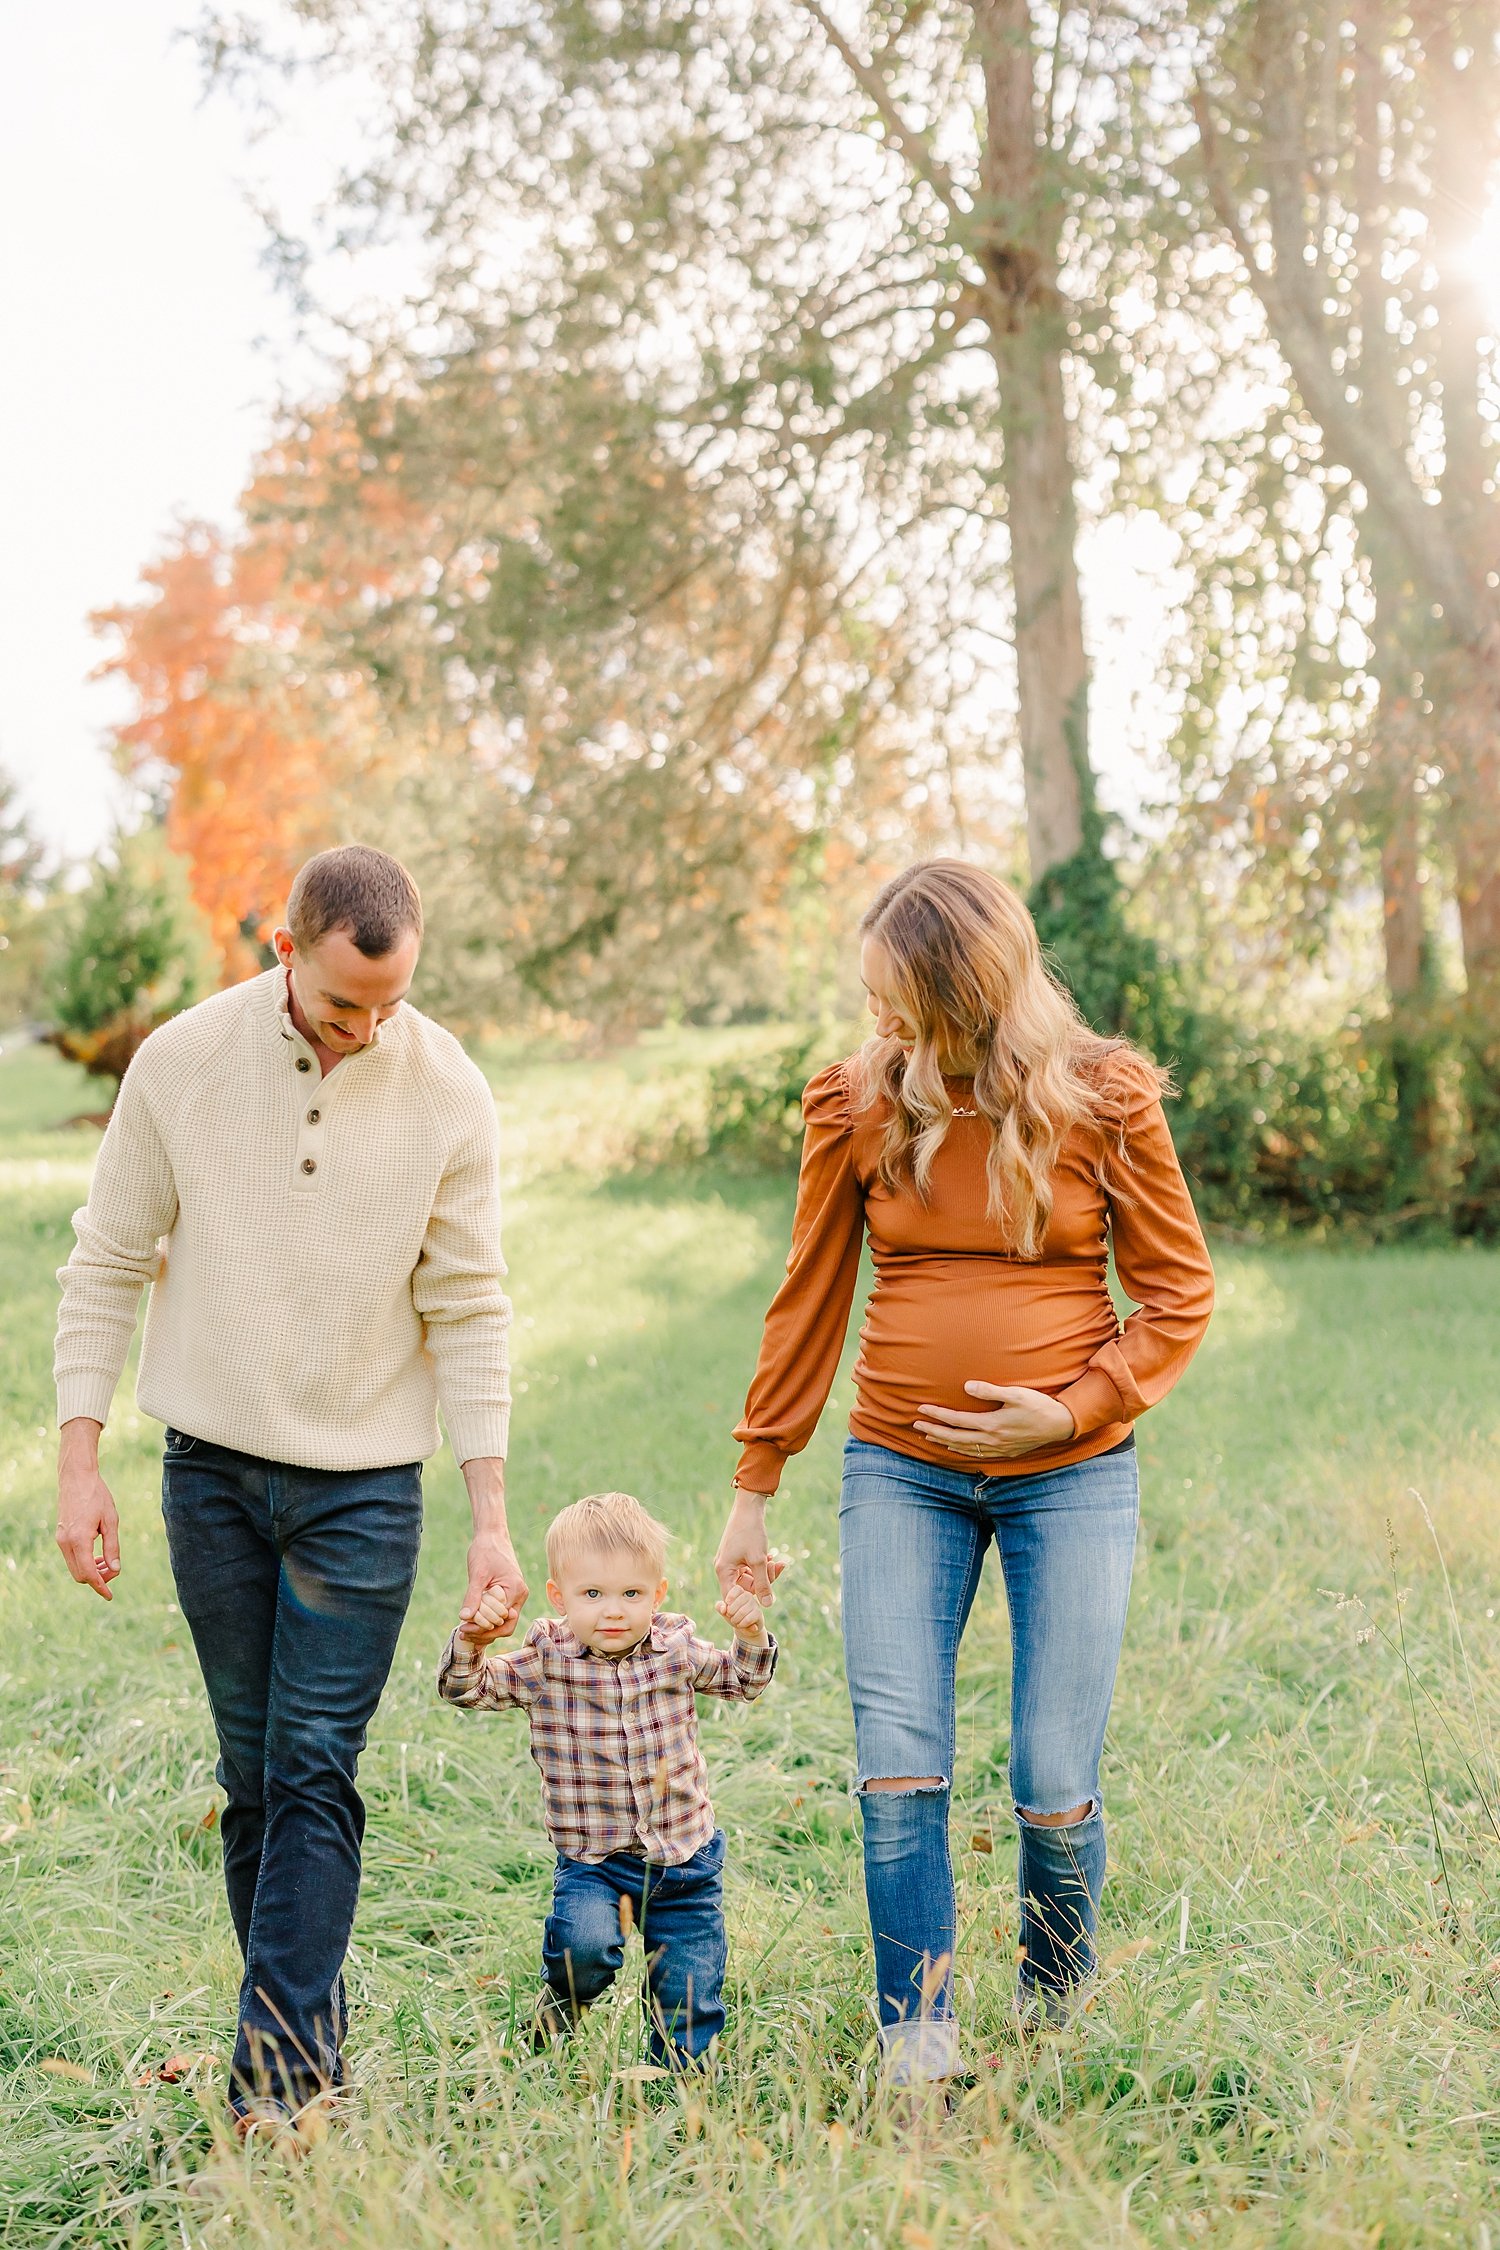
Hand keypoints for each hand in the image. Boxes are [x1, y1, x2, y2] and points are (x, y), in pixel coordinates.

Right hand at [56, 1419, 120, 1599]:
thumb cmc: (97, 1496)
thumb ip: (112, 1547)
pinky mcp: (61, 1536)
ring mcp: (61, 1539)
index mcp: (79, 1540)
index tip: (109, 1597)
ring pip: (74, 1568)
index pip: (88, 1574)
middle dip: (97, 1579)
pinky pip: (71, 1558)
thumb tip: (116, 1570)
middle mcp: (66, 1542)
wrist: (77, 1478)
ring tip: (108, 1563)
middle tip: (114, 1571)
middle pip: (79, 1575)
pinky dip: (84, 1562)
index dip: (100, 1587)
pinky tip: (98, 1556)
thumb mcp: (111, 1521)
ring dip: (91, 1571)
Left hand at [459, 1456, 527, 1637]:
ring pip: (503, 1623)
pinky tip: (471, 1622)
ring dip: (485, 1629)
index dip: (483, 1628)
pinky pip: (500, 1614)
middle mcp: (519, 1596)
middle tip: (463, 1632)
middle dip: (484, 1632)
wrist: (492, 1536)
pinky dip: (487, 1620)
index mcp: (515, 1590)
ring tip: (465, 1630)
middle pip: (505, 1626)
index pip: (501, 1620)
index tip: (463, 1628)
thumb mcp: (478, 1574)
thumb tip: (464, 1618)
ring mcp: (515, 1596)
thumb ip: (473, 1596)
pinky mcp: (508, 1595)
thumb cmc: (486, 1551)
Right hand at [713, 1487, 786, 1605]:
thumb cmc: (750, 1532)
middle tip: (776, 1568)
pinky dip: (763, 1565)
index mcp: (724, 1571)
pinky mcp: (739, 1556)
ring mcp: (732, 1562)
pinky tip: (773, 1557)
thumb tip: (767, 1605)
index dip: (747, 1603)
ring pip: (751, 1578)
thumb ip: (763, 1584)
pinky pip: (751, 1568)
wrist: (749, 1508)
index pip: (732, 1598)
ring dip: (766, 1572)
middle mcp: (725, 1568)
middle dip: (764, 1581)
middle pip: (745, 1588)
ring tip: (776, 1561)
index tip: (764, 1599)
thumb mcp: (759, 1560)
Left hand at [717, 1579, 767, 1644]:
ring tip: (735, 1621)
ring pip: (742, 1611)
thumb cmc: (733, 1615)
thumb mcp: (724, 1611)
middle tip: (730, 1616)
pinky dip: (742, 1624)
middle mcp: (749, 1596)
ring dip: (735, 1619)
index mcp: (740, 1592)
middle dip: (731, 1611)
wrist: (744, 1627)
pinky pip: (748, 1619)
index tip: (727, 1604)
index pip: (737, 1589)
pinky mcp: (759, 1614)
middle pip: (739, 1601)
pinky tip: (741, 1624)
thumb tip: (724, 1609)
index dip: (730, 1597)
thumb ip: (720, 1607)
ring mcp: (755, 1604)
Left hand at [913, 1383, 1075, 1461]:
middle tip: (915, 1425)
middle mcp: (992, 1440)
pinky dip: (962, 1451)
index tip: (921, 1409)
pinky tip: (955, 1448)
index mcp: (992, 1424)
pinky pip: (977, 1454)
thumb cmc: (1039, 1405)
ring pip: (964, 1448)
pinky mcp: (1006, 1452)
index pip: (956, 1420)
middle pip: (955, 1437)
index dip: (937, 1415)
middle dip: (934, 1430)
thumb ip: (990, 1390)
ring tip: (929, 1437)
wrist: (1060, 1425)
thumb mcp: (1016, 1394)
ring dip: (944, 1442)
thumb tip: (966, 1386)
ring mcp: (999, 1449)